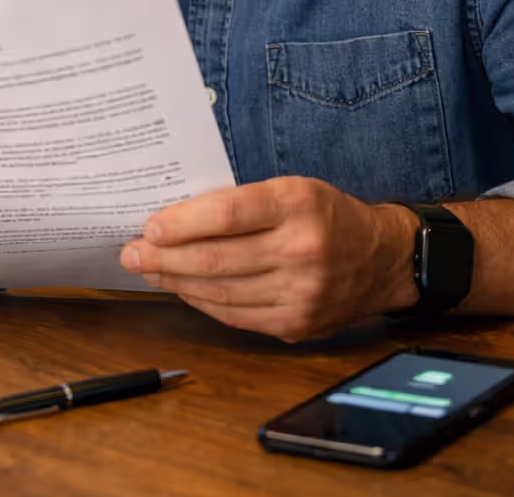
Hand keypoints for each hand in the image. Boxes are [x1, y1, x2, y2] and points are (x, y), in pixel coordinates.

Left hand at [119, 177, 416, 341]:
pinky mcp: (297, 324)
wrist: (382, 258)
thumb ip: (241, 203)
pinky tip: (184, 290)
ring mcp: (301, 292)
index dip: (180, 223)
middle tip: (130, 254)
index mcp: (298, 204)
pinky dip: (202, 303)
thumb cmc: (326, 215)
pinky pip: (235, 315)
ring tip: (149, 272)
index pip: (225, 214)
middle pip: (215, 258)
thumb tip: (175, 220)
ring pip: (220, 291)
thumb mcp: (293, 189)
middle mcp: (302, 249)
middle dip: (163, 258)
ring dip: (176, 282)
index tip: (149, 227)